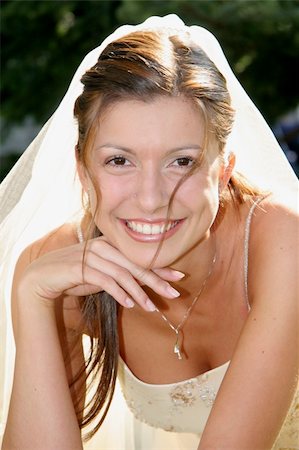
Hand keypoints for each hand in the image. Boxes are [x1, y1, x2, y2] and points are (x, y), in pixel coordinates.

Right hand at [20, 236, 182, 310]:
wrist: (43, 277)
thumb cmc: (74, 275)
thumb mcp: (102, 275)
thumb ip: (121, 275)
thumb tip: (145, 283)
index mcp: (110, 244)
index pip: (139, 258)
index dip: (160, 268)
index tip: (178, 277)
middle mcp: (103, 246)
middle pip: (135, 265)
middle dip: (157, 281)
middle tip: (174, 293)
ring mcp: (92, 255)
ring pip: (123, 275)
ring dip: (139, 293)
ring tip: (152, 308)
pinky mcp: (81, 267)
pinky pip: (106, 281)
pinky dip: (120, 293)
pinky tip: (130, 304)